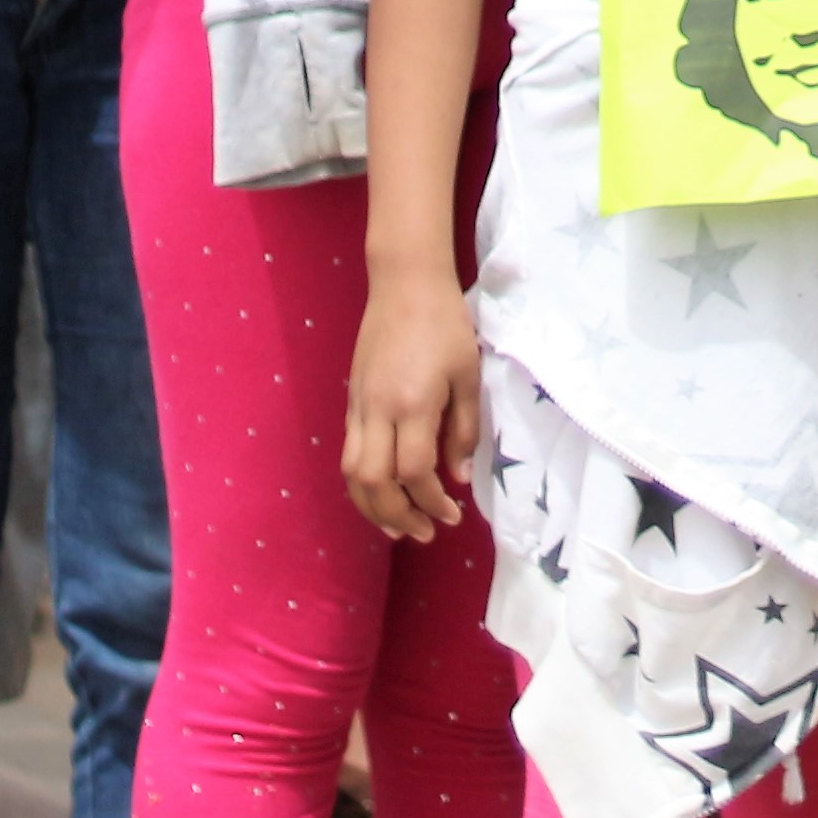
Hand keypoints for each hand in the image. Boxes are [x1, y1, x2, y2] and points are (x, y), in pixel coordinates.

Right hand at [344, 272, 487, 539]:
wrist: (404, 284)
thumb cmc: (445, 325)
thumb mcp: (468, 374)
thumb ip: (463, 429)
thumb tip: (459, 477)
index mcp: (413, 404)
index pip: (414, 472)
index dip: (432, 502)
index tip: (452, 515)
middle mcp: (378, 411)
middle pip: (374, 482)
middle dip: (397, 516)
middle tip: (423, 532)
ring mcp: (358, 407)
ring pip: (351, 473)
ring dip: (372, 507)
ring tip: (398, 526)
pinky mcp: (351, 401)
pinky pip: (349, 453)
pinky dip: (362, 482)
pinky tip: (381, 492)